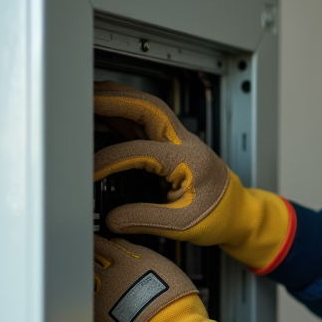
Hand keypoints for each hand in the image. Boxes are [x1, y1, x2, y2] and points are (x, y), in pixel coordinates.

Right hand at [93, 81, 292, 272]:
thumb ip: (146, 220)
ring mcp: (178, 139)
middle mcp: (184, 142)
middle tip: (83, 96)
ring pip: (146, 108)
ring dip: (117, 99)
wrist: (238, 211)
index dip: (109, 160)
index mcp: (189, 160)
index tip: (87, 172)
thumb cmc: (218, 215)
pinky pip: (144, 120)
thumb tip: (112, 219)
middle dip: (115, 99)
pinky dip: (121, 112)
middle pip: (148, 108)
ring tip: (86, 96)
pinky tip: (101, 113)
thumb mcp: (183, 225)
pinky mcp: (171, 143)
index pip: (140, 151)